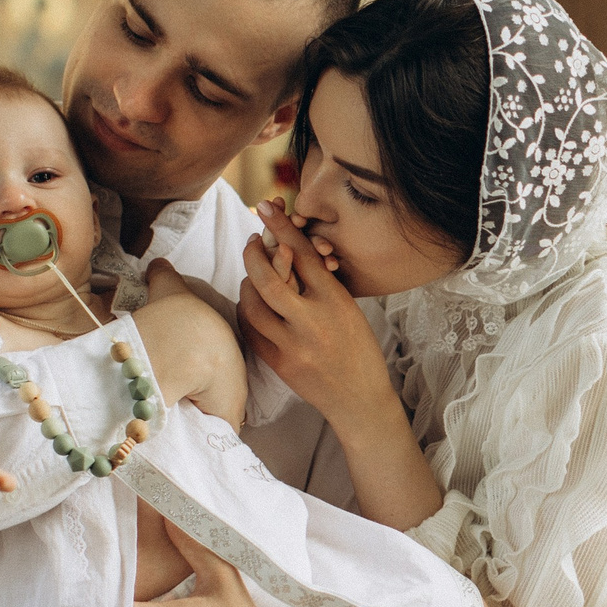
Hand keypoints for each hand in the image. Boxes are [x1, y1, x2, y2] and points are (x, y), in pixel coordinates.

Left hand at [238, 203, 394, 430]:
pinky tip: (250, 304)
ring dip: (247, 283)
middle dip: (253, 253)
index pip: (303, 255)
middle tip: (252, 241)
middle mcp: (314, 321)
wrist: (360, 399)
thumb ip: (321, 285)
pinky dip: (246, 310)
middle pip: (269, 278)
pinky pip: (250, 329)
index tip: (265, 208)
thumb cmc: (358, 350)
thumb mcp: (349, 310)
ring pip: (253, 304)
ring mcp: (294, 345)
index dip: (282, 228)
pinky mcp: (280, 364)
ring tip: (251, 276)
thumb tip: (288, 254)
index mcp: (336, 302)